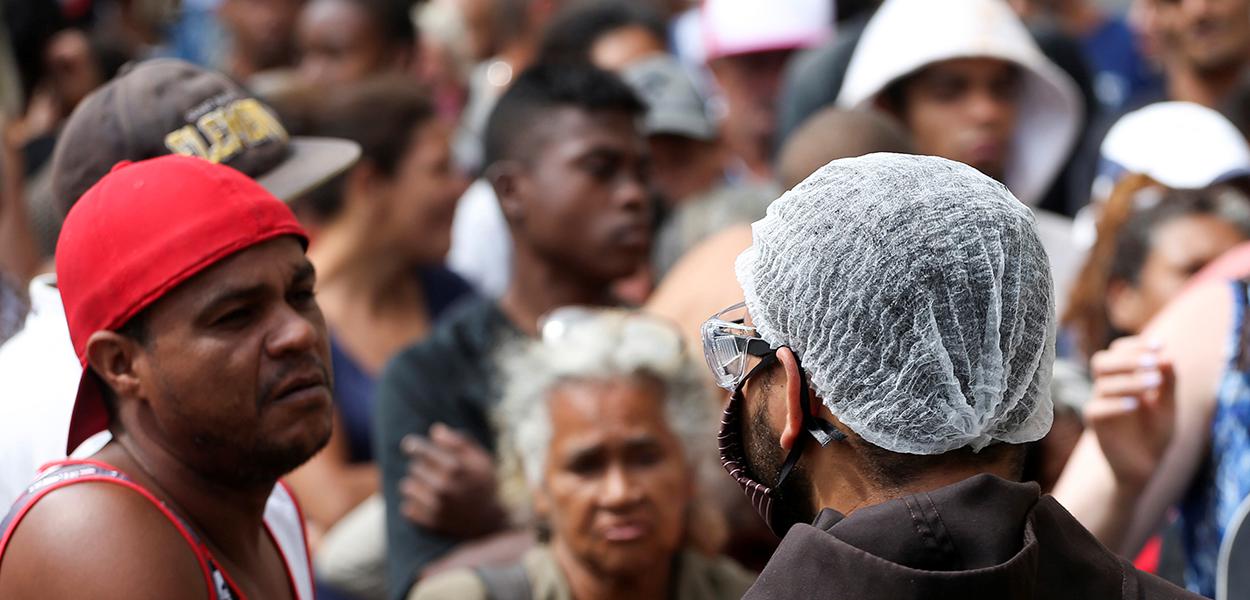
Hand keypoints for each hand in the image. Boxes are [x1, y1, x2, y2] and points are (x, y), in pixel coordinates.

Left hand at [398, 423, 506, 537]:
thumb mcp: (481, 459)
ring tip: (431, 487)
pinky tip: (429, 503)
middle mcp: (443, 487)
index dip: (414, 446)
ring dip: (416, 485)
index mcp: (455, 467)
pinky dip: (415, 504)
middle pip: (414, 467)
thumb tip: (435, 430)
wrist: (491, 522)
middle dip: (422, 467)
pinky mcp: (430, 523)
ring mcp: (436, 506)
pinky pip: (407, 508)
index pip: (421, 450)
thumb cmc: (485, 484)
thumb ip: (460, 441)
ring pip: (407, 487)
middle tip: (436, 472)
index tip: (409, 445)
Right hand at [1086, 337, 1176, 490]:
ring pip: (1102, 383)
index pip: (1118, 351)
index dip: (1136, 345)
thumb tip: (1167, 356)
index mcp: (1122, 377)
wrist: (1146, 464)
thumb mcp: (1168, 405)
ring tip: (1155, 384)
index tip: (1159, 346)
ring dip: (1130, 380)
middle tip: (1153, 363)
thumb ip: (1168, 382)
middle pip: (1102, 361)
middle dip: (1127, 359)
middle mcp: (1107, 387)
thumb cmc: (1156, 432)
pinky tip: (1136, 406)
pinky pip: (1097, 408)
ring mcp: (1099, 404)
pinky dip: (1116, 404)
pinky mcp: (1095, 423)